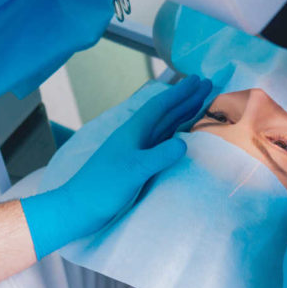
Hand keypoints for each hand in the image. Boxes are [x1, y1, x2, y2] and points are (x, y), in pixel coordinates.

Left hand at [23, 75, 211, 258]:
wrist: (79, 207)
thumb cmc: (103, 186)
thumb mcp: (133, 170)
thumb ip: (158, 156)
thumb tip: (184, 143)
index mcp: (133, 132)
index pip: (160, 107)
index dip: (179, 93)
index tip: (198, 80)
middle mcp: (135, 137)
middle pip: (165, 113)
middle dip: (185, 99)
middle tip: (207, 86)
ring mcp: (136, 151)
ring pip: (164, 127)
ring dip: (182, 115)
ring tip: (200, 104)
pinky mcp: (136, 165)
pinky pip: (162, 144)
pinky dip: (175, 136)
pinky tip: (183, 137)